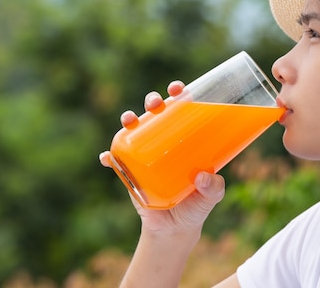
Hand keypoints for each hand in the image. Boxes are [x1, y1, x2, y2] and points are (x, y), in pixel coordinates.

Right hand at [99, 80, 225, 234]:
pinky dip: (109, 157)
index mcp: (183, 140)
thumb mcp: (210, 197)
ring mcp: (144, 155)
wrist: (174, 230)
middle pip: (155, 113)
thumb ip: (213, 188)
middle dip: (153, 100)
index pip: (181, 110)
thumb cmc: (195, 206)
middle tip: (155, 103)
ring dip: (129, 119)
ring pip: (134, 129)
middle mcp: (162, 142)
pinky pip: (115, 160)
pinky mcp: (129, 171)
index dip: (179, 94)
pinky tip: (106, 157)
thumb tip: (203, 176)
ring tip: (130, 119)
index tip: (180, 89)